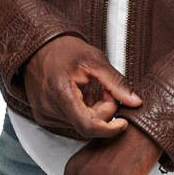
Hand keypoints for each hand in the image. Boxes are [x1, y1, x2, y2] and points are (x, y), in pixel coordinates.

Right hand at [22, 35, 142, 139]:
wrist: (39, 46)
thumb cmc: (64, 50)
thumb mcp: (94, 59)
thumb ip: (115, 82)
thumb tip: (135, 102)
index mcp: (60, 93)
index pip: (88, 126)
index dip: (109, 128)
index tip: (123, 122)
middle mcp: (49, 108)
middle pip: (86, 125)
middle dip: (103, 111)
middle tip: (107, 90)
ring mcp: (44, 114)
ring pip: (79, 125)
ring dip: (93, 111)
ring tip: (92, 89)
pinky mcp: (43, 116)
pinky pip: (70, 122)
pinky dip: (82, 112)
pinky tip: (81, 95)